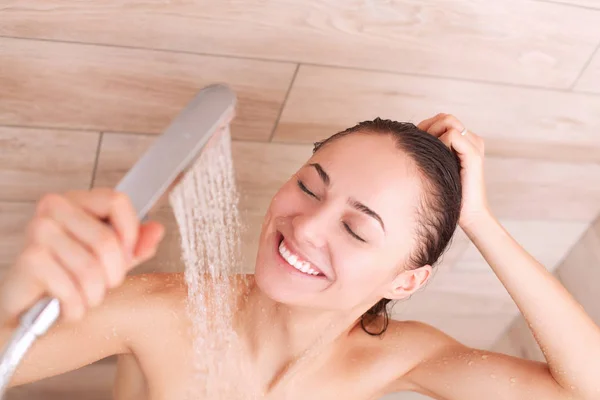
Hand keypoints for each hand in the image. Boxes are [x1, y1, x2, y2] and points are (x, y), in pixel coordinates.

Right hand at [0, 188, 164, 322]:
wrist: (27, 307)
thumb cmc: (69, 276)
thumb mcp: (110, 258)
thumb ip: (135, 244)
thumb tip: (158, 230)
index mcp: (77, 200)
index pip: (117, 201)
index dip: (131, 233)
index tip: (128, 255)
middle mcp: (54, 207)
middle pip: (107, 240)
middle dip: (114, 274)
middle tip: (104, 285)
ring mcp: (39, 230)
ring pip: (91, 268)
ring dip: (95, 295)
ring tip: (86, 298)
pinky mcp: (30, 259)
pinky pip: (72, 287)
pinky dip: (76, 306)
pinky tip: (69, 308)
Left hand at [417, 113, 490, 228]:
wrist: (466, 214)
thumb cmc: (447, 193)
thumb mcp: (435, 165)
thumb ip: (429, 148)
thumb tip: (408, 135)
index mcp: (464, 141)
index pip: (440, 119)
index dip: (425, 128)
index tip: (419, 148)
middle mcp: (471, 139)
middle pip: (444, 116)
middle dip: (428, 129)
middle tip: (424, 152)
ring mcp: (474, 144)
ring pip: (447, 120)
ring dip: (434, 135)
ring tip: (432, 156)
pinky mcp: (474, 153)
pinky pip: (452, 134)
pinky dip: (440, 144)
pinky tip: (439, 161)